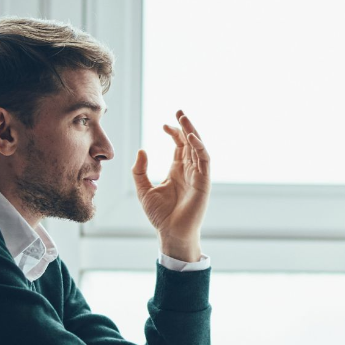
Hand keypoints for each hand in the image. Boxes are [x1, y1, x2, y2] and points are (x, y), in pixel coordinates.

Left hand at [132, 111, 209, 261]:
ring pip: (198, 148)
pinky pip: (204, 161)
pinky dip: (199, 147)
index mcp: (177, 171)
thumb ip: (140, 170)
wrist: (171, 233)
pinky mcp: (204, 182)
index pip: (179, 147)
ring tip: (183, 118)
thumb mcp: (144, 189)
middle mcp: (190, 171)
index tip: (164, 124)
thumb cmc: (160, 216)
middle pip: (190, 143)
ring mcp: (198, 176)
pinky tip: (190, 137)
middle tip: (178, 111)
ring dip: (192, 131)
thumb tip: (142, 150)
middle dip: (185, 126)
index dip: (174, 133)